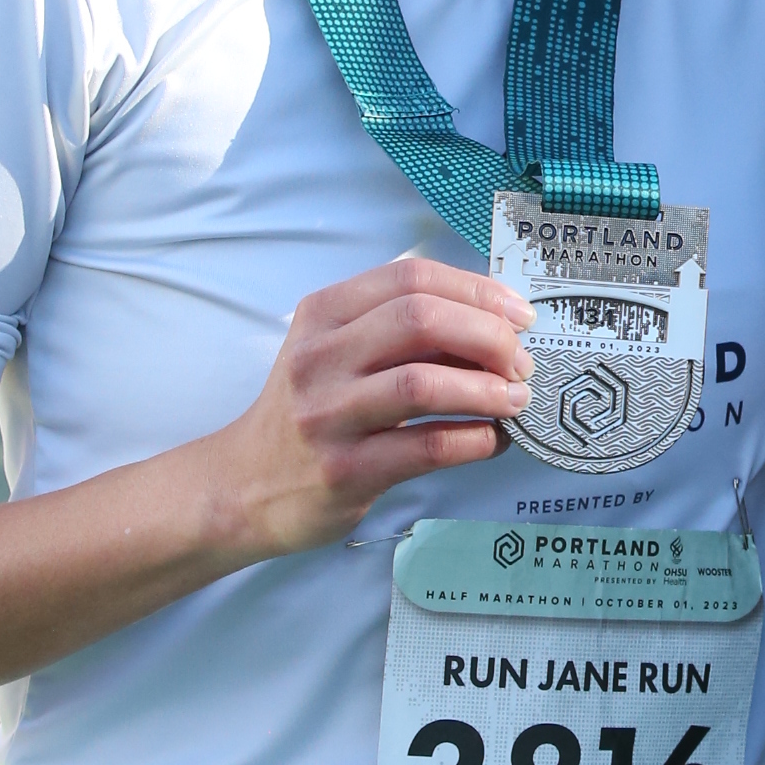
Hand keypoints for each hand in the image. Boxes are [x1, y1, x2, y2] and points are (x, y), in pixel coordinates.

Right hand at [201, 253, 534, 556]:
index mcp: (323, 314)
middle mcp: (320, 357)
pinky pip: (425, 447)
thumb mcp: (334, 352)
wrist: (244, 486)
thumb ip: (397, 329)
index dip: (476, 290)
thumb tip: (491, 322)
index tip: (517, 314)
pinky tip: (492, 440)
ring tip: (515, 400)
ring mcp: (327, 414)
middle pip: (420, 319)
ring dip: (486, 390)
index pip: (410, 278)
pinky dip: (474, 440)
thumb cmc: (308, 413)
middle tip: (521, 360)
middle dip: (488, 335)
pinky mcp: (344, 469)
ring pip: (423, 384)